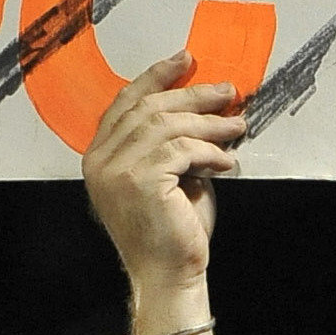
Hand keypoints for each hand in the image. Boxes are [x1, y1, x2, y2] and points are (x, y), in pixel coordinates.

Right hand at [82, 53, 243, 318]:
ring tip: (236, 126)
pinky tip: (228, 162)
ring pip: (168, 125)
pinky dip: (211, 152)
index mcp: (99, 155)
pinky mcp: (140, 180)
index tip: (186, 61)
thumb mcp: (168, 175)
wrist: (167, 274)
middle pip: (149, 107)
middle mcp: (100, 159)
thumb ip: (172, 142)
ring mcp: (116, 170)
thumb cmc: (172, 228)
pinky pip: (183, 150)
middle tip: (227, 92)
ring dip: (209, 124)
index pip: (125, 101)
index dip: (156, 77)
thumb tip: (206, 106)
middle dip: (193, 95)